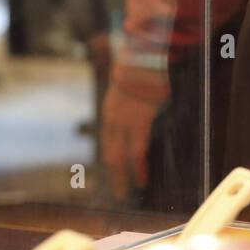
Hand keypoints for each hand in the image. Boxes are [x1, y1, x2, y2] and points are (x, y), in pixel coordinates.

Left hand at [100, 64, 168, 201]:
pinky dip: (138, 168)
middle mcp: (113, 120)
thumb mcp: (132, 90)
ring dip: (124, 177)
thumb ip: (133, 105)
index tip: (117, 173)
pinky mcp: (139, 121)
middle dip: (114, 175)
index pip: (109, 144)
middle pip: (110, 154)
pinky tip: (141, 180)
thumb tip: (141, 112)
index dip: (113, 161)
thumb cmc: (141, 71)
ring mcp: (124, 121)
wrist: (140, 57)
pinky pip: (137, 150)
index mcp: (111, 113)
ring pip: (121, 156)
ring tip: (129, 191)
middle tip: (119, 192)